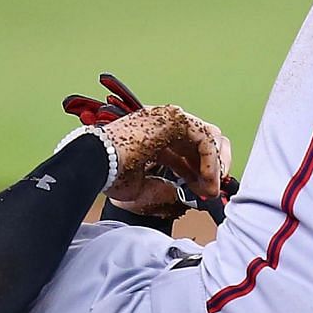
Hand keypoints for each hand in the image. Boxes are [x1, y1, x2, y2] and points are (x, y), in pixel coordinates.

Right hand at [102, 105, 228, 209]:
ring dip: (215, 165)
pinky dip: (211, 160)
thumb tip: (182, 194)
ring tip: (211, 187)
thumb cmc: (111, 173)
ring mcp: (170, 118)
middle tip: (213, 189)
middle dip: (214, 166)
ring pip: (209, 137)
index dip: (201, 171)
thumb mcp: (143, 188)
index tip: (204, 190)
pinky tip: (207, 179)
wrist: (98, 163)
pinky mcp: (175, 119)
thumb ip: (164, 189)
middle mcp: (164, 124)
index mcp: (154, 136)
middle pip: (204, 140)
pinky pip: (205, 139)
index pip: (189, 149)